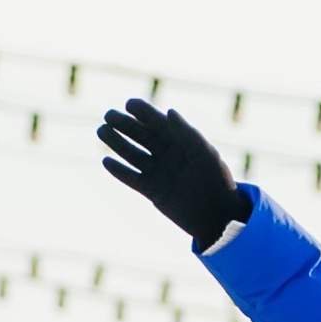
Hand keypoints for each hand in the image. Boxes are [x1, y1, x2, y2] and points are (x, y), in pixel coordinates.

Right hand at [98, 97, 246, 246]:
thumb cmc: (217, 183)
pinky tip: (106, 162)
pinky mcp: (152, 191)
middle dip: (125, 125)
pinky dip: (120, 171)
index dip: (144, 112)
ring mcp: (159, 172)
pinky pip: (132, 179)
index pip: (159, 123)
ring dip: (117, 143)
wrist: (219, 218)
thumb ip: (187, 134)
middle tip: (108, 115)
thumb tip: (169, 111)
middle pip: (142, 136)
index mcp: (182, 142)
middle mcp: (168, 155)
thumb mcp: (205, 156)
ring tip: (101, 132)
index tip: (129, 103)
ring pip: (133, 155)